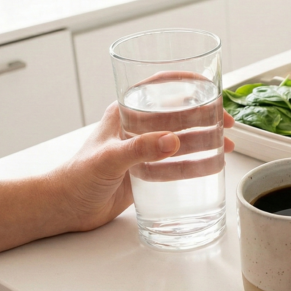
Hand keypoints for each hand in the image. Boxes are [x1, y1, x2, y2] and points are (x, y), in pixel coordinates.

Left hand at [53, 102, 234, 232]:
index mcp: (123, 113)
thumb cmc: (75, 177)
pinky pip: (175, 166)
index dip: (185, 83)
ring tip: (226, 146)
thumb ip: (140, 149)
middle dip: (204, 117)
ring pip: (180, 141)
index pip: (157, 87)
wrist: (64, 208)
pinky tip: (211, 167)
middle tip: (226, 124)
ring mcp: (141, 151)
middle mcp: (135, 129)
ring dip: (204, 142)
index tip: (209, 85)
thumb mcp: (108, 159)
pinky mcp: (144, 173)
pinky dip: (194, 165)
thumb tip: (173, 141)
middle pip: (177, 115)